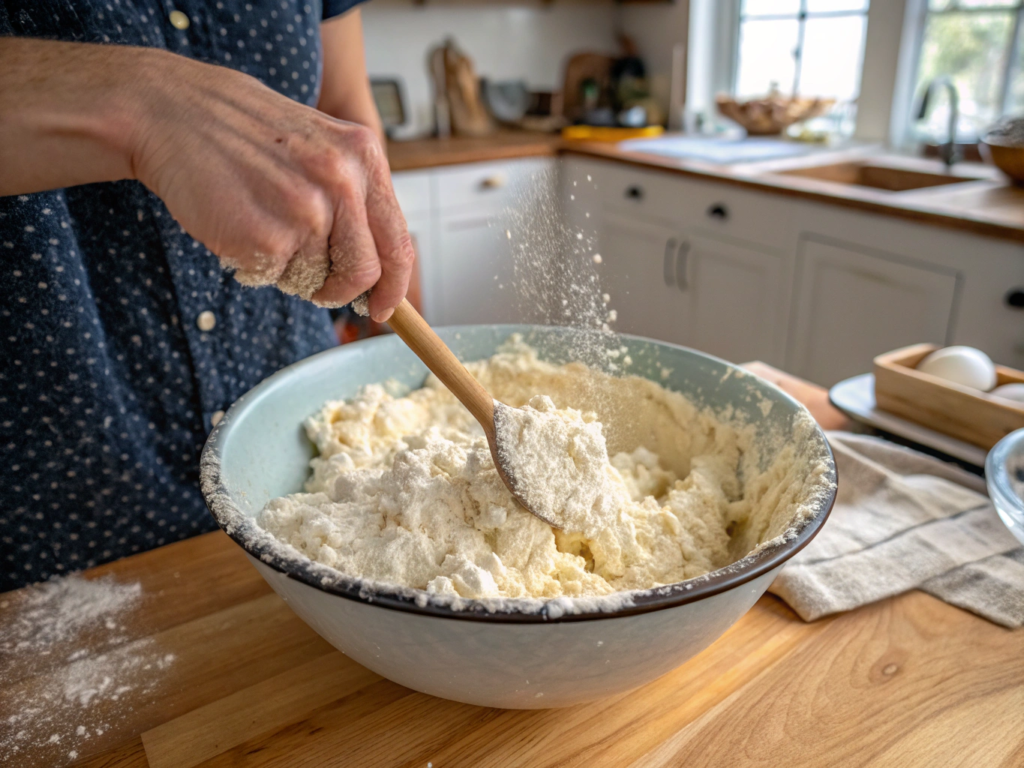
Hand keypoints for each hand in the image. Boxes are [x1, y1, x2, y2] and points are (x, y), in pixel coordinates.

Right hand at [129, 51, 411, 320]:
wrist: (171, 110)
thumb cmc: (245, 132)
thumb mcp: (320, 144)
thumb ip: (353, 197)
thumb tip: (376, 271)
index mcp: (364, 156)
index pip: (398, 243)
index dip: (394, 286)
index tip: (384, 308)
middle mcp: (342, 182)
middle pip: (365, 273)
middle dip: (341, 290)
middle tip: (317, 287)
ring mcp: (305, 211)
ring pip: (317, 278)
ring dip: (290, 270)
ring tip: (260, 225)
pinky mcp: (266, 238)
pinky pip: (275, 278)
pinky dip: (256, 267)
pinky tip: (237, 228)